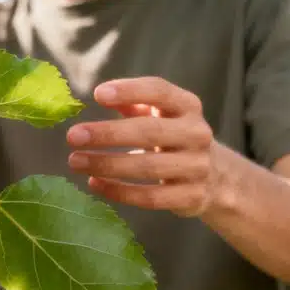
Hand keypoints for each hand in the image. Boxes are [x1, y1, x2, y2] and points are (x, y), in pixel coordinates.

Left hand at [65, 77, 219, 217]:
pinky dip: (118, 191)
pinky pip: (150, 197)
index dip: (129, 91)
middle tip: (73, 136)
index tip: (96, 95)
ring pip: (147, 167)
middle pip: (149, 132)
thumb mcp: (160, 113)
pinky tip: (94, 184)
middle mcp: (197, 134)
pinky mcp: (192, 197)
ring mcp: (197, 167)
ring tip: (75, 161)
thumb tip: (100, 94)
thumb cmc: (172, 135)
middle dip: (107, 134)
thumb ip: (133, 102)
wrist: (216, 176)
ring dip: (106, 165)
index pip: (159, 91)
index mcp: (187, 105)